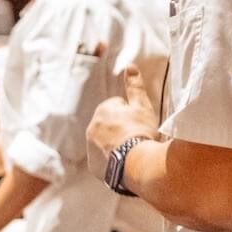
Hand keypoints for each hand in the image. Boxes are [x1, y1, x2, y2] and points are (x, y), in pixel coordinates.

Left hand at [86, 64, 157, 181]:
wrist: (137, 164)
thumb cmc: (141, 132)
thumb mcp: (141, 106)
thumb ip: (135, 86)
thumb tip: (130, 65)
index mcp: (103, 110)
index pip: (118, 107)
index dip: (132, 115)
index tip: (139, 125)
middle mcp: (91, 127)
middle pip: (111, 126)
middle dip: (122, 129)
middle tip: (137, 138)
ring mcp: (90, 148)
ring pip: (105, 142)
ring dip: (116, 145)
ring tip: (131, 152)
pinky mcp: (93, 166)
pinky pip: (103, 160)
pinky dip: (112, 161)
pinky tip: (124, 163)